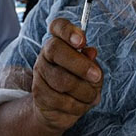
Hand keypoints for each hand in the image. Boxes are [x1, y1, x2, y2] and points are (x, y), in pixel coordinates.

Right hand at [31, 18, 102, 132]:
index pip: (57, 26)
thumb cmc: (79, 83)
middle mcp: (45, 54)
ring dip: (84, 91)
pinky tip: (81, 105)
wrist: (59, 109)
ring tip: (92, 96)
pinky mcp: (38, 94)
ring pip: (62, 80)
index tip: (82, 41)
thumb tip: (91, 52)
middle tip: (96, 76)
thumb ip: (91, 61)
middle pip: (56, 49)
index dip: (68, 31)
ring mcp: (40, 74)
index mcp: (60, 42)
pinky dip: (78, 106)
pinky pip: (61, 100)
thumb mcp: (91, 70)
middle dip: (80, 64)